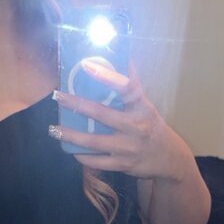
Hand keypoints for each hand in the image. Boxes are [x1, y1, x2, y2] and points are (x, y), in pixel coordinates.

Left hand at [53, 57, 184, 180]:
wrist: (169, 158)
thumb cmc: (152, 126)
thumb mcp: (146, 106)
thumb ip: (132, 87)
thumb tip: (125, 58)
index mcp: (142, 108)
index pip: (127, 88)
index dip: (107, 77)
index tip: (86, 66)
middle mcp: (137, 127)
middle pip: (102, 114)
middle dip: (77, 105)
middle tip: (58, 96)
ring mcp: (129, 148)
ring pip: (94, 142)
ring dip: (71, 136)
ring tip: (54, 130)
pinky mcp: (123, 165)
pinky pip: (96, 161)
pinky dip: (81, 155)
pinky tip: (71, 149)